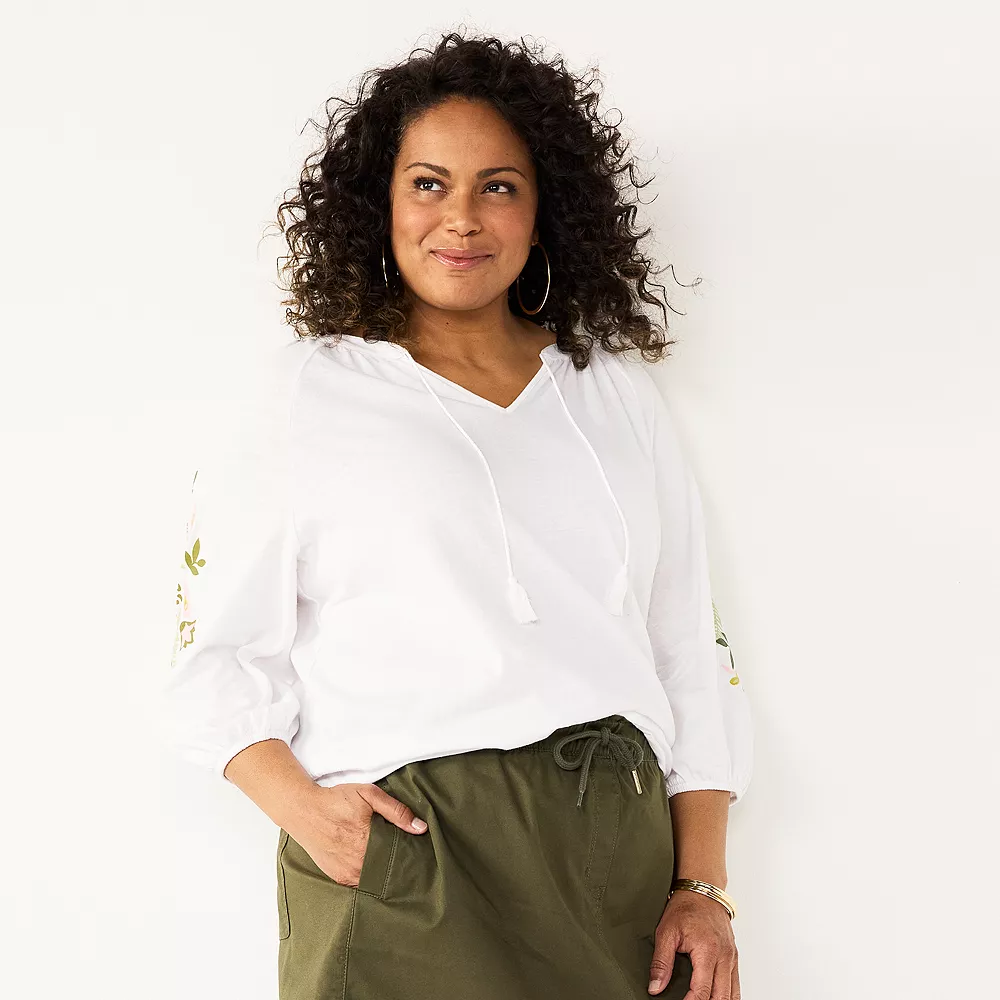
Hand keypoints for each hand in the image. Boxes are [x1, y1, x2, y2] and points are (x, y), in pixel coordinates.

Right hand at [286, 782, 427, 887]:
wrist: (303, 810)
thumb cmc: (336, 800)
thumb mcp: (368, 795)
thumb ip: (396, 811)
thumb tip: (421, 828)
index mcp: (368, 843)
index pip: (399, 856)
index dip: (408, 853)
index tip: (417, 851)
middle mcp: (357, 863)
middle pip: (388, 869)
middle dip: (398, 863)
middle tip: (406, 856)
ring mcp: (347, 874)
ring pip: (375, 878)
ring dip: (383, 871)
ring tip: (390, 859)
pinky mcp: (338, 878)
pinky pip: (360, 882)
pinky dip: (368, 875)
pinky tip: (373, 864)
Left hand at [647, 888, 740, 998]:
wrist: (703, 890)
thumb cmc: (685, 907)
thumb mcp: (666, 932)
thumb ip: (660, 962)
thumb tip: (655, 987)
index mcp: (707, 951)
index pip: (702, 991)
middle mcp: (724, 956)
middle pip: (721, 997)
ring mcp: (732, 958)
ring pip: (732, 995)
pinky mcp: (734, 958)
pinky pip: (736, 985)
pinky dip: (727, 996)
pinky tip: (715, 998)